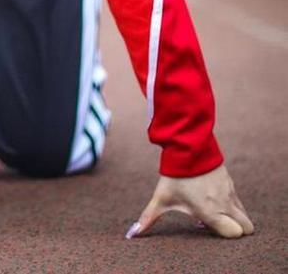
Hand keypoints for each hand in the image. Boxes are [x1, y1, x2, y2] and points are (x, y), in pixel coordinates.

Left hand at [126, 163, 253, 238]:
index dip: (225, 234)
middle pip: (246, 227)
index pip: (234, 234)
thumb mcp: (161, 198)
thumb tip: (132, 233)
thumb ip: (149, 218)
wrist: (187, 145)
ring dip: (233, 215)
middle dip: (236, 229)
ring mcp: (230, 191)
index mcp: (211, 212)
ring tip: (212, 209)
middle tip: (218, 224)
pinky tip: (211, 196)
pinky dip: (230, 202)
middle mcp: (224, 203)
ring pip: (243, 212)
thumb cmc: (174, 175)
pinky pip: (237, 198)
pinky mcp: (230, 181)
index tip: (208, 227)